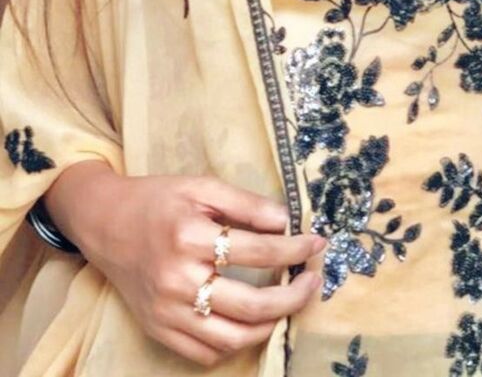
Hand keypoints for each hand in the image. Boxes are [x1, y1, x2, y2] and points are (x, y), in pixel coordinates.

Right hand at [45, 163, 324, 368]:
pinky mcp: (159, 329)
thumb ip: (245, 203)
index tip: (317, 243)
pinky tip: (252, 323)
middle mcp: (178, 279)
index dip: (295, 249)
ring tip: (288, 304)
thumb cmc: (157, 200)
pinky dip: (236, 343)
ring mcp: (168, 311)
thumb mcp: (200, 186)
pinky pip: (206, 353)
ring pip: (233, 337)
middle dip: (294, 296)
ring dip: (270, 324)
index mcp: (190, 237)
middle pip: (252, 304)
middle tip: (313, 281)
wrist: (105, 223)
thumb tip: (286, 222)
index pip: (259, 252)